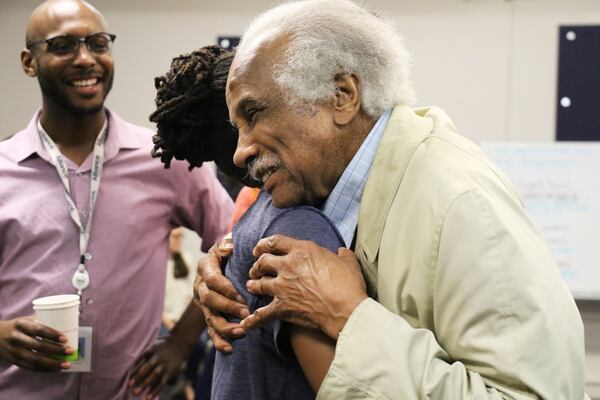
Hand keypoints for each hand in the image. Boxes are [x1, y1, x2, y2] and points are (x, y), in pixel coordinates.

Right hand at [0, 315, 73, 371]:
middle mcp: (16, 338)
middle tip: (70, 351)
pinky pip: (31, 368)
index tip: (65, 338)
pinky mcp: (15, 361)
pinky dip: (44, 370)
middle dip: (55, 350)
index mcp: (21, 324)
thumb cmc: (19, 326)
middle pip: (37, 346)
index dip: (52, 334)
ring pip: (34, 360)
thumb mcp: (27, 319)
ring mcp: (14, 351)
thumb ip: (43, 319)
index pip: (38, 330)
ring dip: (52, 363)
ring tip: (66, 364)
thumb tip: (69, 317)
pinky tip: (56, 369)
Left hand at [129, 339, 186, 398]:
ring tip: (135, 393)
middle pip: (147, 367)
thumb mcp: (152, 347)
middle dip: (138, 377)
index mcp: (151, 350)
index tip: (125, 376)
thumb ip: (142, 356)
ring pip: (154, 375)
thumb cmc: (161, 347)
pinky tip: (148, 398)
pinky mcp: (170, 372)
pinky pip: (162, 382)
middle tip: (129, 386)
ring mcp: (165, 365)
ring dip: (145, 385)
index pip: (140, 360)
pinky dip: (155, 390)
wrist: (180, 343)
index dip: (133, 369)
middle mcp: (158, 357)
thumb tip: (126, 365)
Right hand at [193, 239, 248, 352]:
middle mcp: (200, 286)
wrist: (221, 259)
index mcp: (204, 268)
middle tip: (247, 313)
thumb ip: (227, 244)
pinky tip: (229, 349)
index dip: (226, 289)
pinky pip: (211, 330)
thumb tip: (228, 248)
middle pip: (210, 301)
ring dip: (225, 327)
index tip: (242, 296)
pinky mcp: (208, 314)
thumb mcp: (226, 243)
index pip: (212, 280)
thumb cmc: (228, 250)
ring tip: (241, 331)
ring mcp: (203, 303)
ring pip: (210, 318)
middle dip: (228, 308)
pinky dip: (219, 341)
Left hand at [242, 235, 367, 339]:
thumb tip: (343, 252)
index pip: (275, 241)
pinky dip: (252, 319)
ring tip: (252, 286)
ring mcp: (282, 287)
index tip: (259, 248)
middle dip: (257, 265)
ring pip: (259, 283)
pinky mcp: (282, 307)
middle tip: (255, 269)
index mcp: (302, 250)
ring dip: (253, 284)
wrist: (345, 310)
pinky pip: (262, 314)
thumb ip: (343, 255)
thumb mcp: (349, 263)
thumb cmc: (348, 285)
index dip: (264, 244)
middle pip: (263, 261)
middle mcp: (287, 266)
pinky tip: (245, 323)